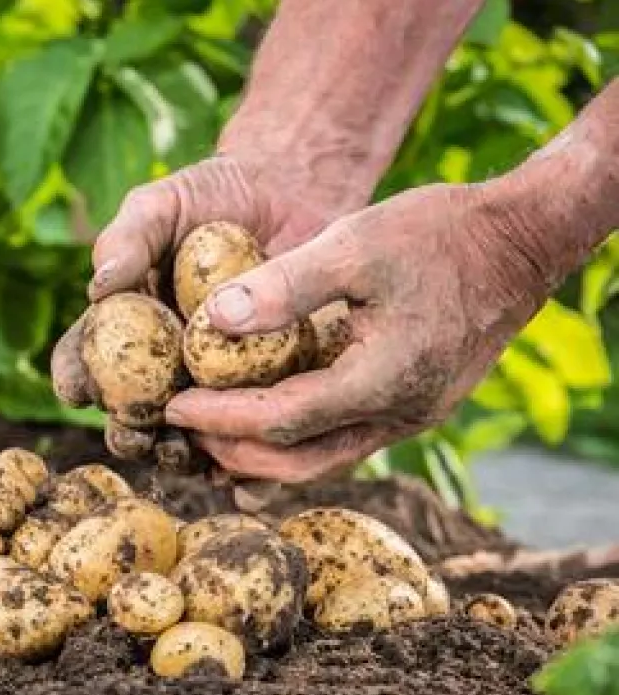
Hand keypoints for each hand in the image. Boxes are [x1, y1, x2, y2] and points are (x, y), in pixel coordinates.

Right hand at [50, 153, 364, 465]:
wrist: (294, 193)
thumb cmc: (213, 195)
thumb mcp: (164, 203)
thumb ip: (129, 238)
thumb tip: (99, 285)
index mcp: (123, 329)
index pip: (83, 361)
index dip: (76, 380)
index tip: (79, 389)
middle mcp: (161, 367)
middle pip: (132, 416)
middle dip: (129, 435)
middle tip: (138, 435)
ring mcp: (214, 386)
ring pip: (190, 439)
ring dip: (184, 458)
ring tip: (191, 457)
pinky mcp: (268, 394)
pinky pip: (253, 440)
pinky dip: (250, 470)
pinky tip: (251, 480)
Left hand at [165, 181, 552, 482]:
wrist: (521, 243)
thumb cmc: (440, 233)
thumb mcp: (357, 242)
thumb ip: (286, 284)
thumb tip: (213, 321)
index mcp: (383, 379)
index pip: (281, 420)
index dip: (221, 417)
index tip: (172, 405)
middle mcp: (398, 414)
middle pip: (297, 461)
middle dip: (232, 450)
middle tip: (180, 427)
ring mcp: (409, 418)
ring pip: (320, 461)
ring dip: (261, 457)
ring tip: (208, 437)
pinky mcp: (412, 408)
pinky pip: (341, 442)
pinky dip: (294, 442)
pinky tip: (259, 431)